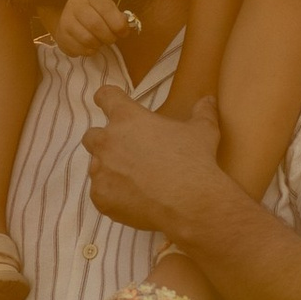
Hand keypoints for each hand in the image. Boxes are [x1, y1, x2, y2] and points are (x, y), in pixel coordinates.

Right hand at [51, 0, 138, 59]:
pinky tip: (91, 46)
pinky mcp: (61, 36)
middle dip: (109, 37)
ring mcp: (65, 20)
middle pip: (96, 25)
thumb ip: (117, 17)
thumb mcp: (107, 9)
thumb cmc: (94, 13)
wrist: (69, 18)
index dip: (118, 24)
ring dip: (99, 45)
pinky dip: (89, 51)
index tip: (123, 33)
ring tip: (100, 42)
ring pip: (87, 39)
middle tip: (111, 40)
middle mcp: (75, 5)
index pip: (106, 9)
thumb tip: (125, 28)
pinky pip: (79, 49)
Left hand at [80, 86, 231, 245]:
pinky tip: (134, 200)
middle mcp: (107, 141)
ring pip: (96, 167)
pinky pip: (100, 194)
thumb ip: (202, 112)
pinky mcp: (100, 197)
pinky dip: (113, 196)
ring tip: (135, 182)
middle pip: (92, 135)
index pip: (105, 96)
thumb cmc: (195, 161)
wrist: (190, 203)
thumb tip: (208, 100)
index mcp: (127, 118)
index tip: (111, 104)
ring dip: (110, 170)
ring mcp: (101, 171)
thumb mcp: (203, 131)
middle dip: (105, 142)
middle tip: (127, 153)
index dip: (108, 99)